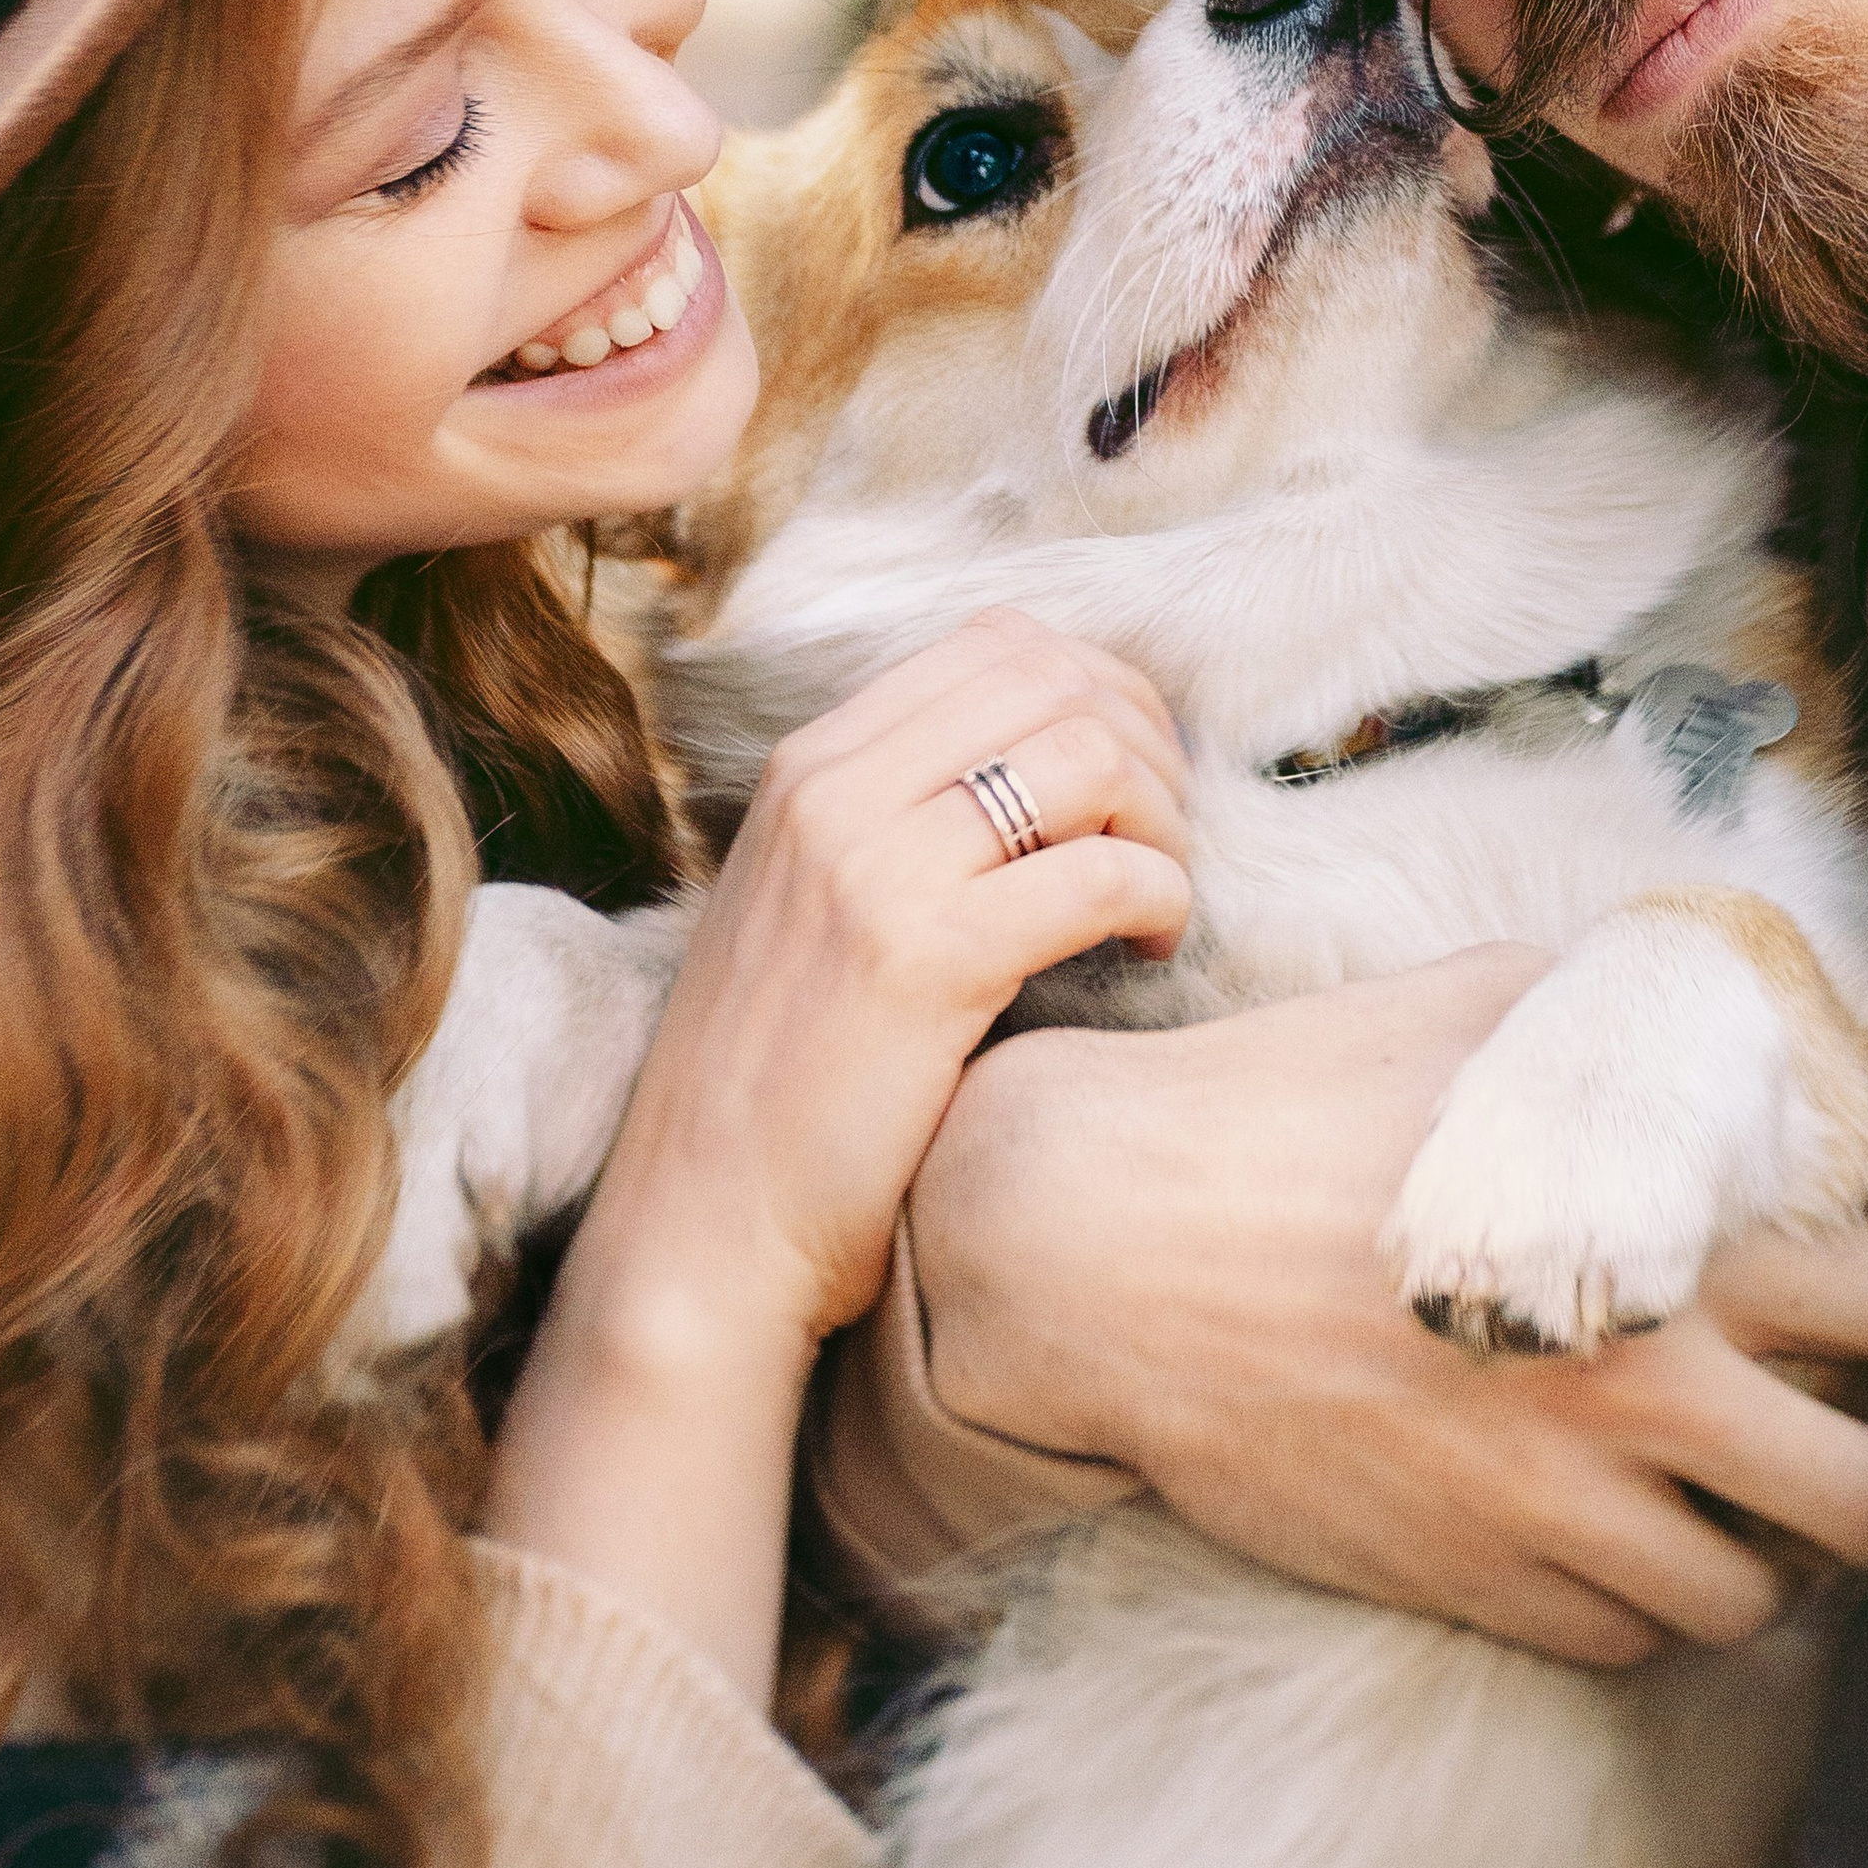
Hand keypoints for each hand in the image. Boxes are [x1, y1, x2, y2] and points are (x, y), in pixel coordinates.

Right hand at [488, 613, 1189, 1690]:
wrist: (701, 1225)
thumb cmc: (778, 1084)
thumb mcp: (810, 905)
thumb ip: (897, 819)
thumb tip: (1049, 765)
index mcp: (809, 768)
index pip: (997, 643)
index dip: (1100, 689)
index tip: (1134, 775)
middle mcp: (833, 794)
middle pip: (1056, 680)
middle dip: (1147, 744)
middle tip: (1166, 836)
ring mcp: (874, 871)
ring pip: (1086, 758)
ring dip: (1162, 820)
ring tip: (1159, 898)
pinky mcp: (925, 962)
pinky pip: (1094, 873)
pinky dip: (1156, 894)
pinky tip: (1148, 945)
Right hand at [908, 953, 1867, 1667]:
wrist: (1108, 1249)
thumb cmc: (1285, 1103)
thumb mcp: (1471, 1007)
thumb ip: (1618, 1034)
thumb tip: (1712, 1030)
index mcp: (1665, 1246)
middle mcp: (1637, 1397)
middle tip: (1858, 1440)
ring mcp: (1552, 1511)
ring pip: (1760, 1607)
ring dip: (1769, 1558)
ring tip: (1732, 1498)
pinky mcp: (1471, 1586)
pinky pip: (1627, 1647)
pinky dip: (1644, 1606)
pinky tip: (1610, 1529)